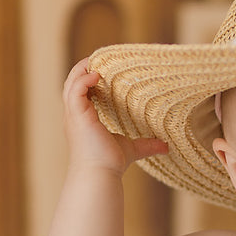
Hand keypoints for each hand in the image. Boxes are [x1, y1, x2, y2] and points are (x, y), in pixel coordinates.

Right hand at [62, 57, 167, 172]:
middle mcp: (75, 117)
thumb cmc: (110, 164)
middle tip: (96, 60)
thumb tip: (165, 146)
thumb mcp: (131, 149)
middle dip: (81, 71)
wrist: (100, 175)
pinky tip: (96, 75)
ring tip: (95, 62)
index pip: (80, 94)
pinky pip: (75, 90)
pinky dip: (83, 79)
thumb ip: (147, 145)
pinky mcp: (77, 116)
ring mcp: (74, 116)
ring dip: (81, 71)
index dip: (87, 81)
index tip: (101, 71)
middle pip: (71, 85)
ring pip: (70, 84)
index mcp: (83, 121)